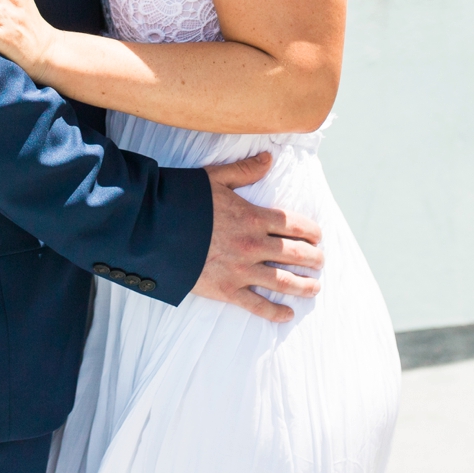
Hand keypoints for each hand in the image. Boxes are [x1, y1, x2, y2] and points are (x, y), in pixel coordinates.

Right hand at [193, 153, 323, 322]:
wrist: (153, 229)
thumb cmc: (183, 200)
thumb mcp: (215, 178)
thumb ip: (245, 170)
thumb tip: (269, 158)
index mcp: (253, 217)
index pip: (295, 225)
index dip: (312, 231)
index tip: (317, 236)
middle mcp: (253, 245)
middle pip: (296, 254)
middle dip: (313, 259)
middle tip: (320, 262)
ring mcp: (241, 270)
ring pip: (284, 282)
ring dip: (304, 286)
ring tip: (315, 288)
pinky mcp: (227, 290)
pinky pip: (257, 305)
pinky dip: (275, 312)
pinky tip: (288, 314)